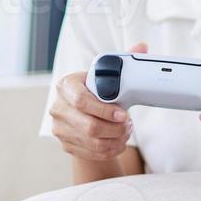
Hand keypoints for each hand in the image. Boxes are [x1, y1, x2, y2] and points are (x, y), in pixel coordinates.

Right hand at [49, 40, 144, 160]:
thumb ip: (123, 62)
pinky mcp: (66, 145)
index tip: (124, 114)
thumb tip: (142, 47)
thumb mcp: (104, 76)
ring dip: (115, 140)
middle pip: (88, 126)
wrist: (82, 113)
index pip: (81, 100)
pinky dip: (109, 150)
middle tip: (129, 124)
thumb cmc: (95, 91)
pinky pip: (91, 153)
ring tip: (126, 132)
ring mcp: (60, 129)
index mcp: (66, 86)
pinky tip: (119, 142)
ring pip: (91, 142)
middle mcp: (58, 108)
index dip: (104, 110)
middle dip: (114, 129)